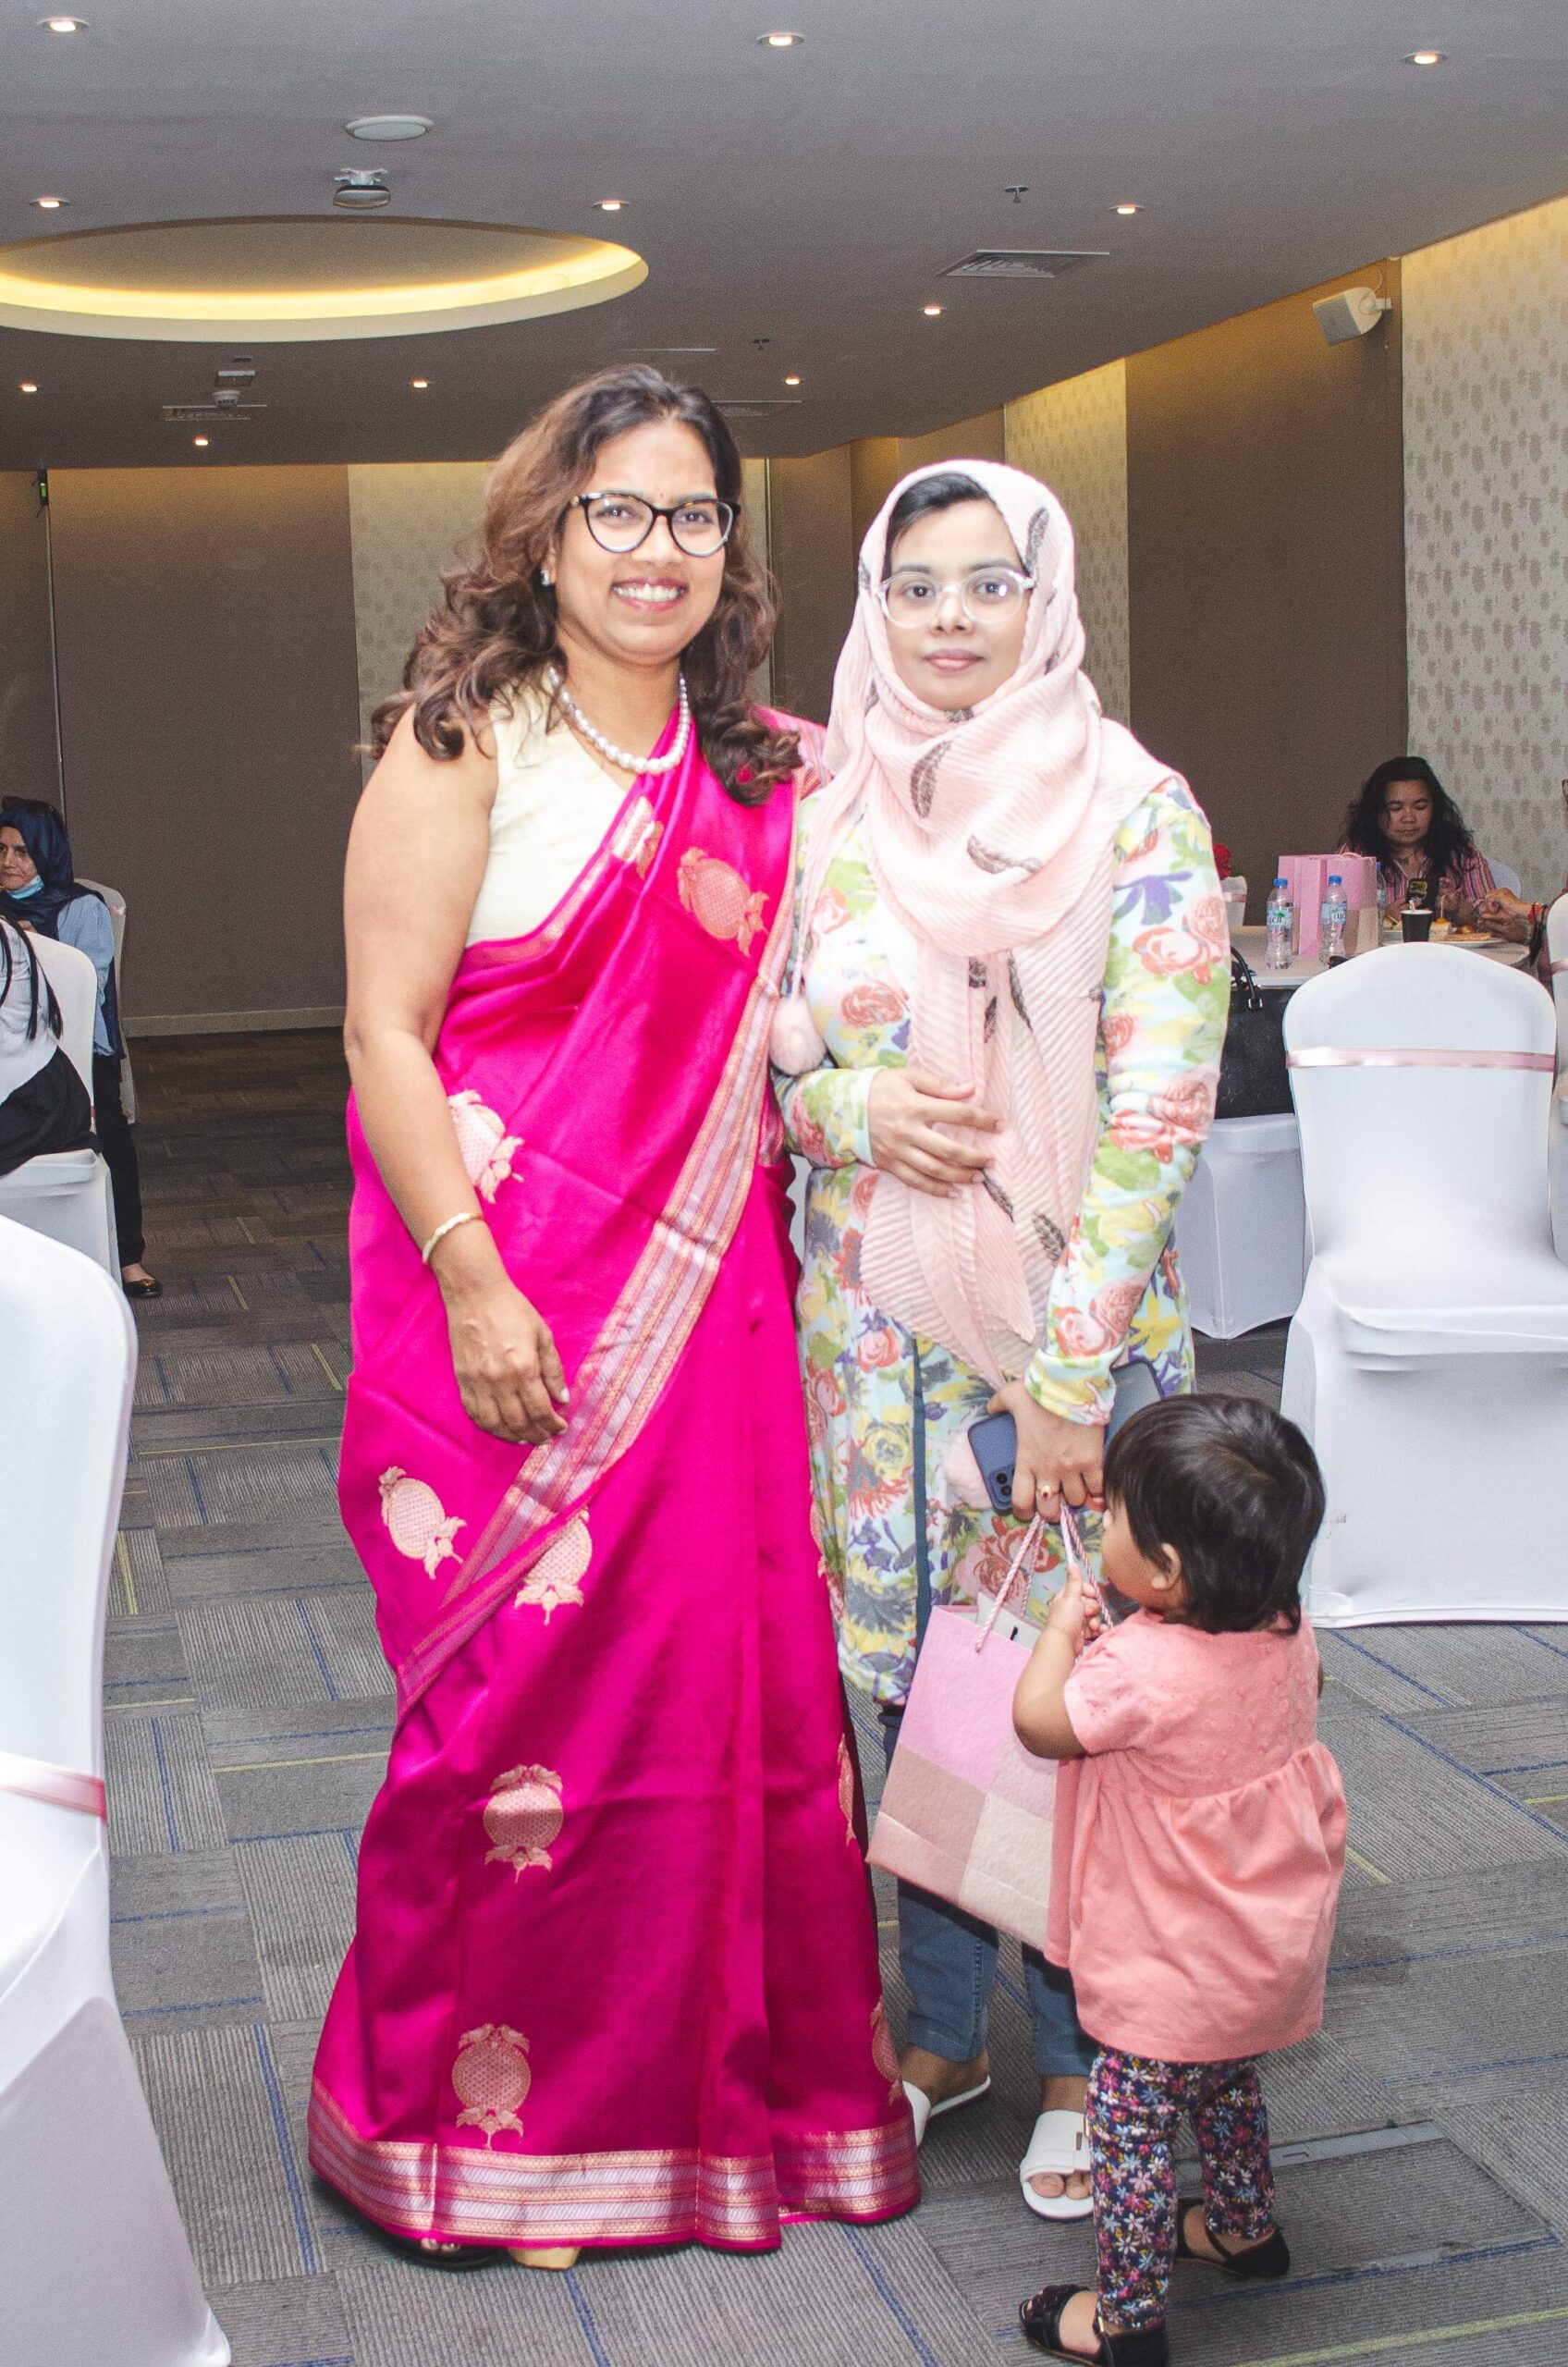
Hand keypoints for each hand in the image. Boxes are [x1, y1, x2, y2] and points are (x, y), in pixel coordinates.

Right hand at [433, 1226, 568, 1443]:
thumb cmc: (513, 1310)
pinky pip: (474, 1413)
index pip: (540, 1411)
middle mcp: (499, 1381)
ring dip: (512, 1436)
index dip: (552, 1425)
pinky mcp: (462, 1380)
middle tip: (546, 1437)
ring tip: (525, 1437)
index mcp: (523, 1368)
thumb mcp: (543, 1336)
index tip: (560, 1428)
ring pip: (495, 1424)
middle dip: (536, 1435)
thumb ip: (554, 1370)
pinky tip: (500, 1426)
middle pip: (519, 1423)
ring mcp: (477, 1382)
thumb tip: (562, 1399)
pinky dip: (488, 1425)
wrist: (475, 1295)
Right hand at [867, 1068, 997, 1196]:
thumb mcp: (907, 1076)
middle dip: (975, 1157)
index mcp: (915, 1106)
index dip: (982, 1119)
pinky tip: (953, 1193)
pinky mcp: (890, 1164)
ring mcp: (899, 1151)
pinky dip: (935, 1190)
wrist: (842, 1106)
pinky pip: (915, 1181)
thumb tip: (970, 1089)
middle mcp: (908, 1131)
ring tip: (978, 1178)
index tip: (999, 1124)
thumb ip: (939, 1084)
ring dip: (960, 1176)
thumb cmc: (879, 1088)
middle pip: (949, 1149)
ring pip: (935, 1170)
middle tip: (991, 1160)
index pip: (957, 1113)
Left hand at [988, 1380, 1106, 1517]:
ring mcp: (1072, 1468)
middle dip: (1051, 1511)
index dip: (1023, 1512)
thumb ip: (998, 1405)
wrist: (1071, 1386)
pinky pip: (1096, 1488)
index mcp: (1026, 1460)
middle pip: (1050, 1509)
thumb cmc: (1041, 1393)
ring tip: (1074, 1488)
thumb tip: (990, 1408)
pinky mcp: (1093, 1462)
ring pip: (1075, 1500)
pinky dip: (1096, 1489)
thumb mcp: (1011, 1397)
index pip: (1020, 1501)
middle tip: (1054, 1504)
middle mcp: (1048, 1470)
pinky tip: (1093, 1482)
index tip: (1027, 1511)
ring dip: (1074, 1497)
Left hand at [1044, 1565, 1097, 1656]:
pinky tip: (1099, 1630)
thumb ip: (1074, 1581)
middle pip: (1090, 1602)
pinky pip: (1094, 1627)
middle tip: (1088, 1613)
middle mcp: (1070, 1608)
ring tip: (1092, 1626)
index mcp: (1066, 1597)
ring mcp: (1077, 1621)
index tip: (1092, 1594)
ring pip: (1093, 1616)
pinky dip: (1098, 1629)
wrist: (1064, 1642)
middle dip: (1093, 1608)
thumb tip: (1071, 1562)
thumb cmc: (1066, 1617)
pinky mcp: (1082, 1633)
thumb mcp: (1071, 1596)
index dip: (1089, 1591)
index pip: (1081, 1588)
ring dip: (1096, 1620)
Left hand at [1478, 886, 1532, 941]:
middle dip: (1487, 905)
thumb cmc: (1513, 913)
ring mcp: (1502, 891)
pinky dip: (1491, 906)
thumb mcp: (1499, 913)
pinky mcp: (1501, 894)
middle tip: (1492, 911)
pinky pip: (1490, 899)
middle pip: (1487, 895)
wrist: (1522, 912)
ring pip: (1487, 897)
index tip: (1487, 911)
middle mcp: (1502, 890)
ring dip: (1489, 906)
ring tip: (1496, 910)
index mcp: (1502, 893)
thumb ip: (1490, 913)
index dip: (1487, 904)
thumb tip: (1481, 914)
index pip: (1489, 896)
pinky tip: (1497, 909)